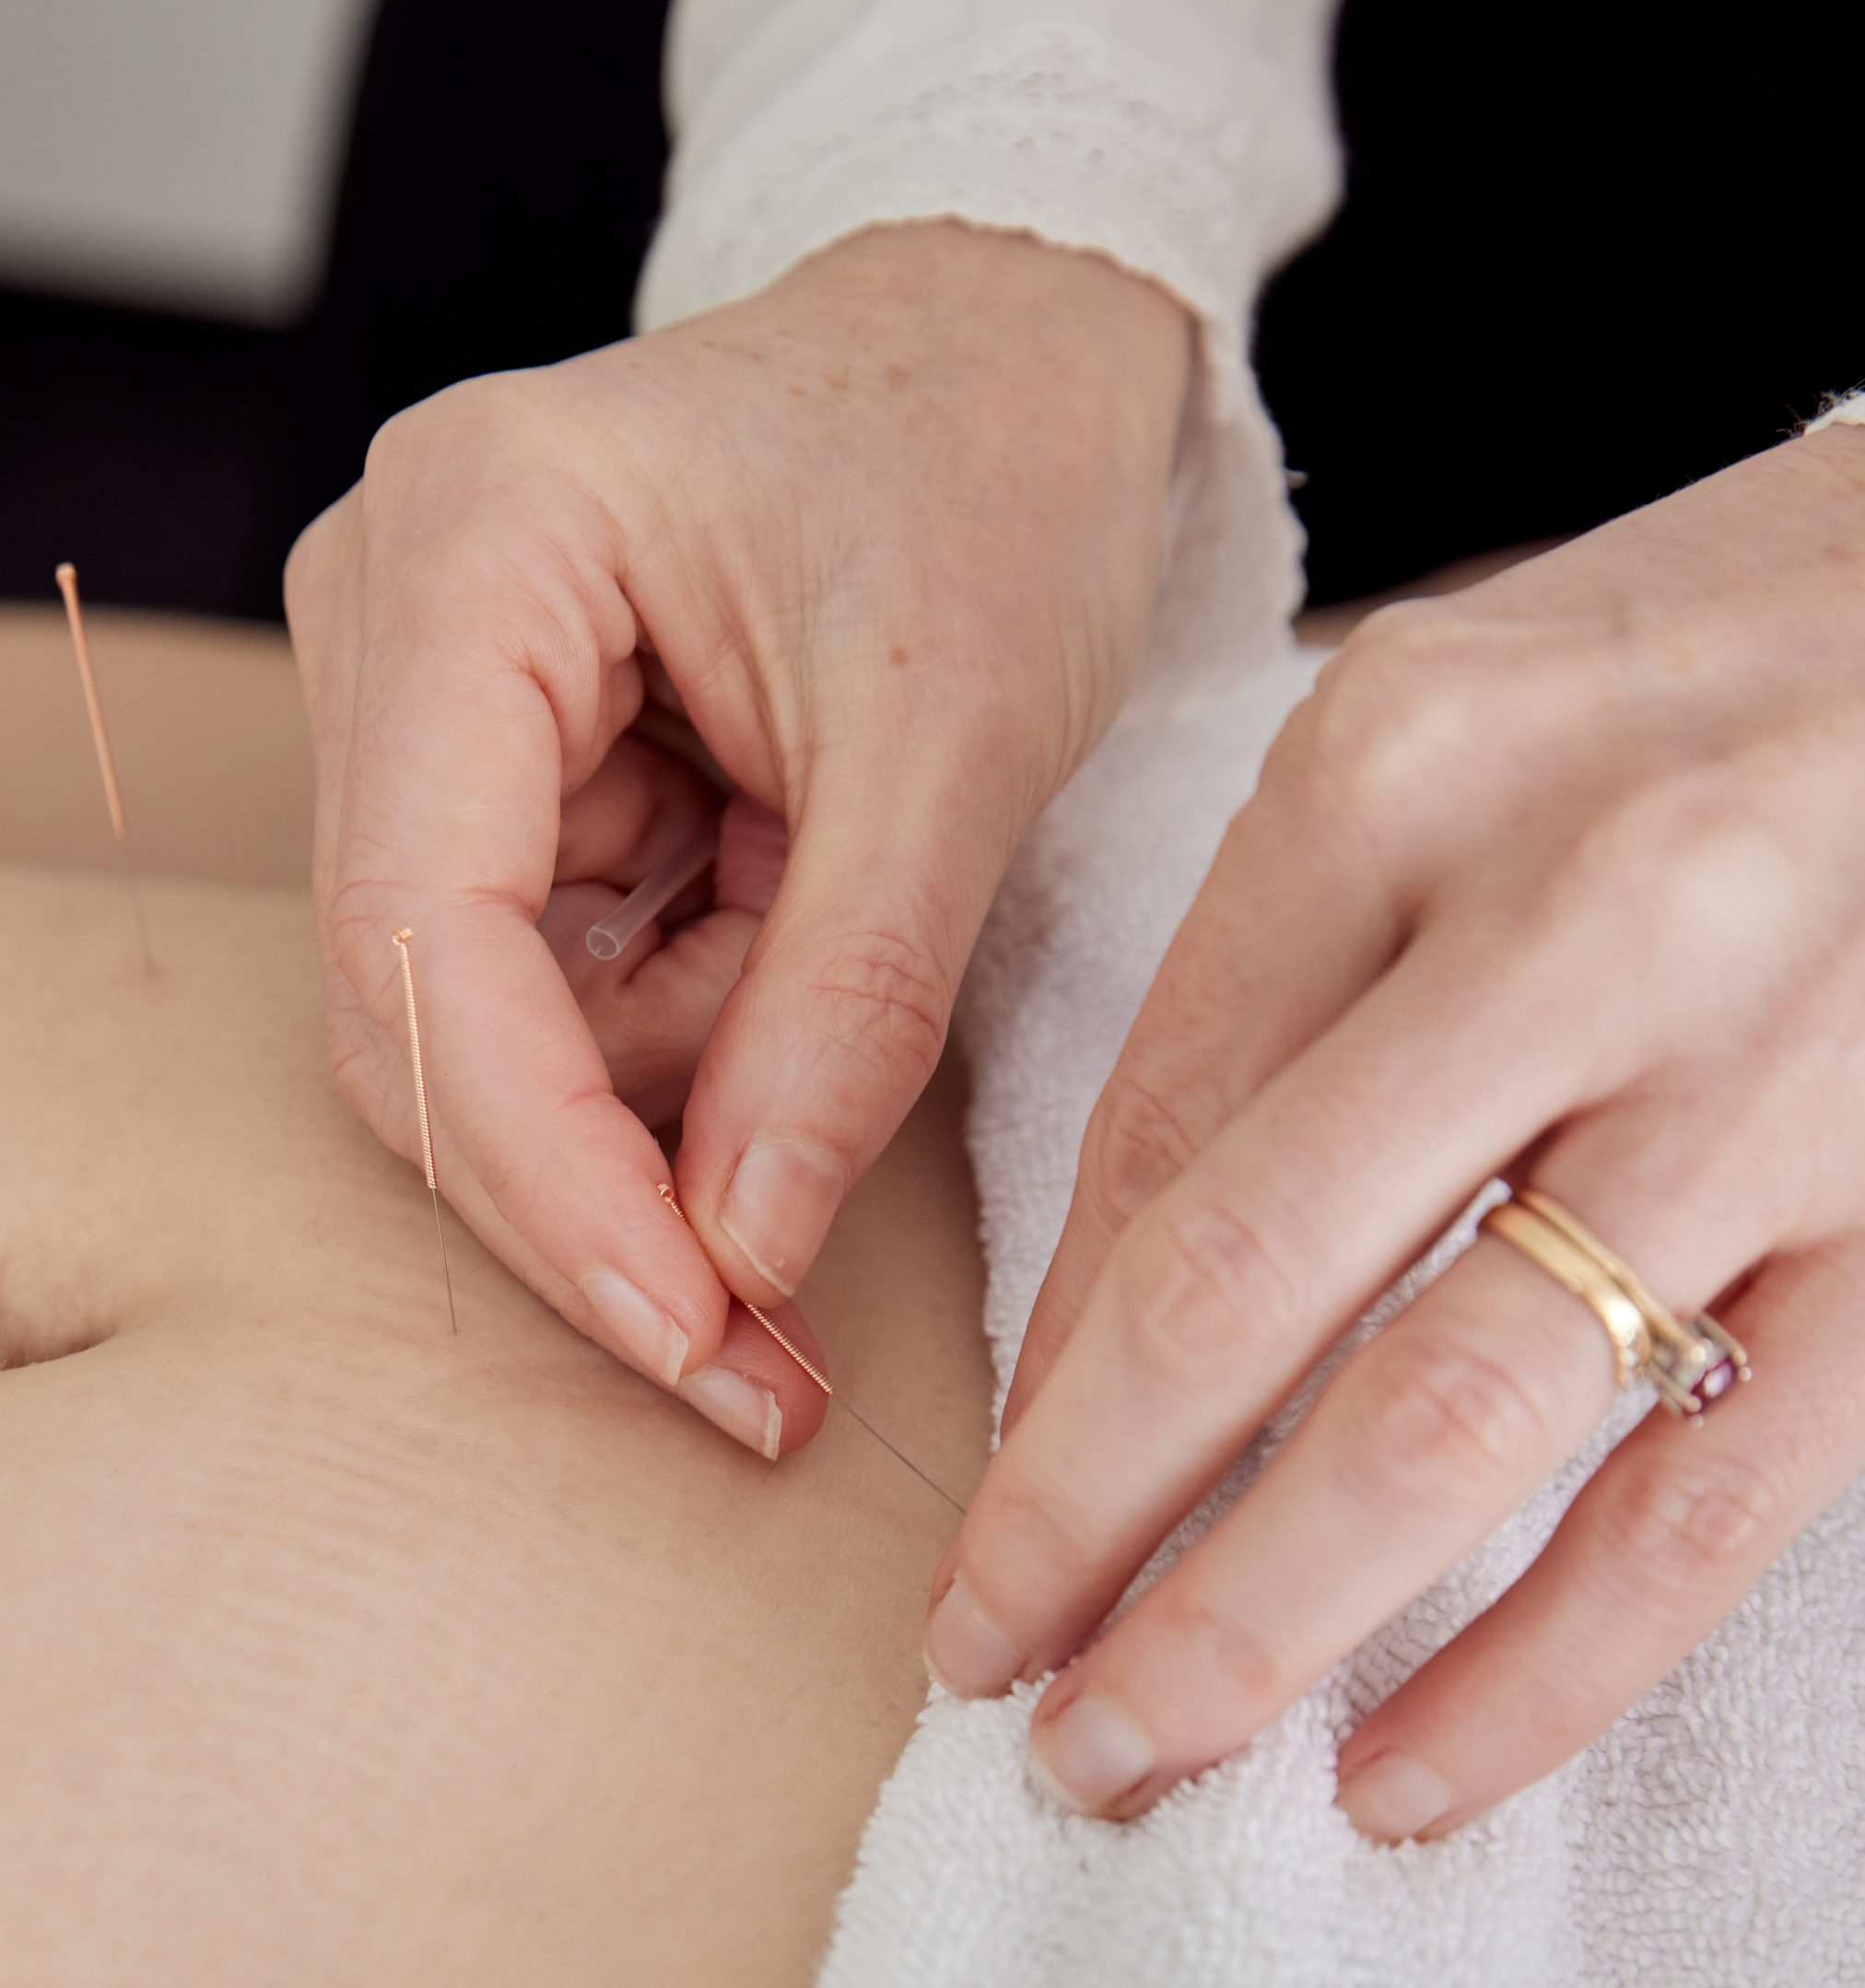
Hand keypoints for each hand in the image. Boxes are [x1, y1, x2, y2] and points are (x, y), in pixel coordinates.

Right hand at [287, 223, 1189, 1451]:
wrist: (1011, 346)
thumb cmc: (992, 462)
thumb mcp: (957, 738)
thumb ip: (844, 1007)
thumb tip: (741, 1259)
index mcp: (468, 549)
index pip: (420, 929)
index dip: (542, 1165)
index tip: (692, 1332)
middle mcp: (395, 624)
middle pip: (424, 1003)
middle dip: (605, 1179)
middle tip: (769, 1357)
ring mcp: (429, 702)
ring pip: (498, 1018)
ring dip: (684, 1066)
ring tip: (847, 913)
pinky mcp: (497, 767)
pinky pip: (562, 978)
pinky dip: (694, 1014)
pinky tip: (795, 898)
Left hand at [924, 423, 1864, 1836]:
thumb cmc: (1693, 660)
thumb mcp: (1432, 733)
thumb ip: (1278, 987)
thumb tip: (1121, 1302)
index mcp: (1393, 773)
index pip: (1153, 1133)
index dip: (1044, 1363)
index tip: (986, 1509)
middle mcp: (1565, 917)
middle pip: (1251, 1290)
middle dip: (1084, 1522)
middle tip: (990, 1674)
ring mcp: (1759, 1074)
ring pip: (1455, 1423)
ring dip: (1261, 1625)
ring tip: (1131, 1754)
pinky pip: (1709, 1497)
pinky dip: (1543, 1672)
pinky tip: (1411, 1775)